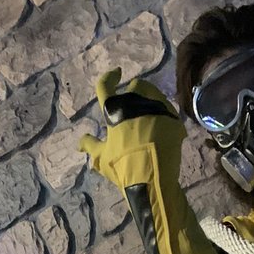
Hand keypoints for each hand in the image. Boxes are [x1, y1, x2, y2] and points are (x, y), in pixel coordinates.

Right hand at [78, 67, 185, 184]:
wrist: (152, 180)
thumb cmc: (123, 167)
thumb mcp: (102, 157)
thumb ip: (90, 145)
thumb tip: (79, 142)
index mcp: (114, 110)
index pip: (106, 85)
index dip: (109, 77)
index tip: (116, 73)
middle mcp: (136, 103)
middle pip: (136, 86)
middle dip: (135, 91)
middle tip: (135, 106)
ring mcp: (157, 110)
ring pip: (154, 94)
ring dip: (150, 100)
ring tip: (149, 114)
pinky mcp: (174, 120)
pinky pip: (169, 110)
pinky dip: (164, 114)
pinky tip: (162, 125)